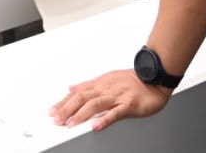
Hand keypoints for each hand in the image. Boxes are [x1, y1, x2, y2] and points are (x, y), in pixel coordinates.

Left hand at [50, 69, 171, 130]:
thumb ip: (88, 85)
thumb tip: (71, 88)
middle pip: (82, 98)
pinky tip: (96, 126)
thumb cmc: (131, 81)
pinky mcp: (129, 105)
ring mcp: (117, 96)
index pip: (76, 93)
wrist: (153, 78)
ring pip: (95, 104)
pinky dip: (105, 119)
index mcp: (99, 84)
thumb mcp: (105, 79)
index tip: (52, 111)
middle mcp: (105, 89)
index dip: (63, 102)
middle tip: (56, 119)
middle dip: (67, 109)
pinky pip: (116, 113)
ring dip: (81, 114)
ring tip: (70, 123)